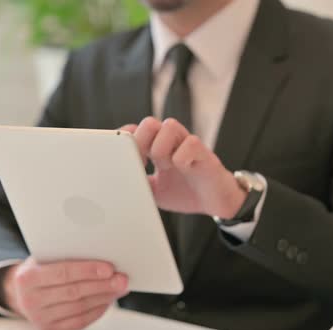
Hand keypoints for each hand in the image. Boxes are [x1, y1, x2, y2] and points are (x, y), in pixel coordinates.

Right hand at [0, 258, 127, 329]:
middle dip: (102, 285)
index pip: (63, 273)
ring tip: (119, 287)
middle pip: (74, 292)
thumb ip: (65, 255)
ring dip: (104, 297)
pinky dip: (97, 310)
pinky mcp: (51, 329)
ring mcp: (40, 318)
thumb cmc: (38, 270)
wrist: (20, 293)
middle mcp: (31, 300)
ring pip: (80, 308)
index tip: (109, 268)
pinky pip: (79, 321)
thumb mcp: (44, 258)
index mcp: (27, 278)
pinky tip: (107, 300)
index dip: (88, 271)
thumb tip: (100, 253)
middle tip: (122, 278)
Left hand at [120, 117, 246, 218]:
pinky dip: (182, 159)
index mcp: (157, 148)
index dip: (126, 140)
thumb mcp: (154, 191)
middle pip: (149, 122)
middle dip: (141, 142)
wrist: (214, 203)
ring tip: (165, 167)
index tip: (123, 158)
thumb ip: (138, 181)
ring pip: (169, 126)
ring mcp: (188, 146)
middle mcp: (172, 142)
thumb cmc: (185, 192)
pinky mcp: (205, 153)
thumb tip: (118, 179)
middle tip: (144, 162)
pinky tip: (184, 170)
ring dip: (161, 149)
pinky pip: (191, 144)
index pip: (136, 130)